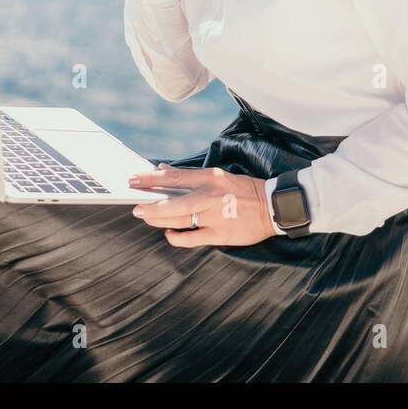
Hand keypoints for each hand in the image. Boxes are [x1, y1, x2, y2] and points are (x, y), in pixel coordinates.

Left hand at [128, 162, 275, 246]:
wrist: (274, 206)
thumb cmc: (244, 190)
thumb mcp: (219, 176)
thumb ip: (191, 176)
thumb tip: (164, 170)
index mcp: (210, 178)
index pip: (174, 178)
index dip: (151, 179)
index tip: (133, 180)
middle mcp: (210, 196)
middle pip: (173, 202)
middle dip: (150, 205)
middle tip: (135, 206)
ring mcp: (215, 216)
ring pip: (179, 220)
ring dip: (160, 220)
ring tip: (147, 218)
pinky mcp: (220, 234)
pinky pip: (192, 238)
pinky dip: (177, 237)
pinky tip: (168, 234)